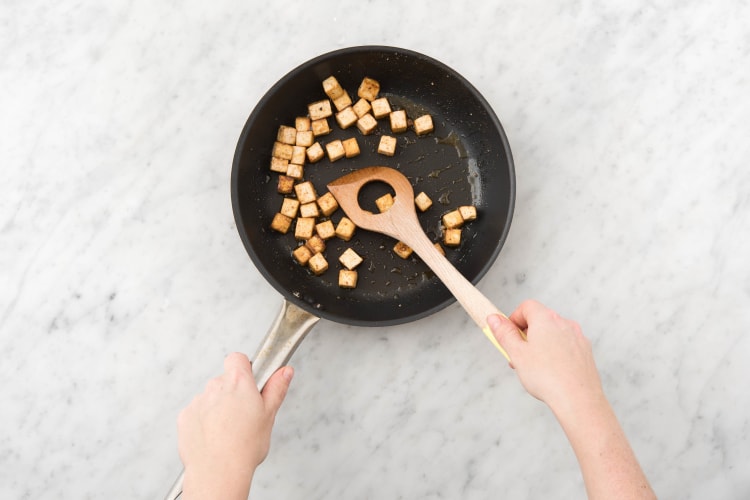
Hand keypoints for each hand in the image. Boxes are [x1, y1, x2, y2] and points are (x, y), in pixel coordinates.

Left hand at [177, 353, 292, 499]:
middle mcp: (215, 387)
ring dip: (218, 407)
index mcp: (238, 383)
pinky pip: (197, 412)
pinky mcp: (185, 417)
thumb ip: (276, 388)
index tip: (251, 382)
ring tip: (229, 430)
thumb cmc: (244, 447)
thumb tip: (285, 372)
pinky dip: (204, 420)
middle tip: (244, 414)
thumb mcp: (269, 415)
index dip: (245, 368)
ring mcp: (198, 401)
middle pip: (225, 380)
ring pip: (211, 397)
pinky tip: (214, 436)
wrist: (217, 472)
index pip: (238, 358)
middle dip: (233, 392)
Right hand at [487, 300, 603, 411]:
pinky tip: (550, 371)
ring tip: (533, 367)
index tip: (507, 334)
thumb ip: (504, 333)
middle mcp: (564, 323)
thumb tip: (494, 319)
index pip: (526, 306)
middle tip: (517, 354)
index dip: (513, 319)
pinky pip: (565, 345)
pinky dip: (555, 353)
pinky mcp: (585, 351)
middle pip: (539, 320)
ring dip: (540, 344)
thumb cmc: (548, 377)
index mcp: (546, 319)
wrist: (578, 399)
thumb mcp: (516, 353)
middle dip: (525, 334)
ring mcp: (577, 337)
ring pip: (552, 334)